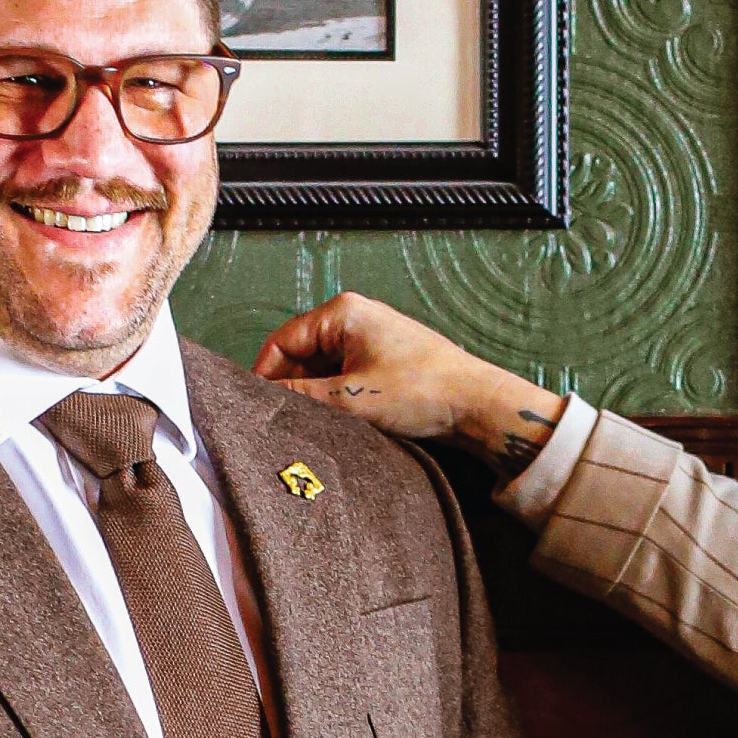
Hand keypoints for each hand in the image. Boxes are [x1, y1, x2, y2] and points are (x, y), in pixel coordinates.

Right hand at [253, 293, 569, 479]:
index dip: (266, 374)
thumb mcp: (349, 398)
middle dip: (292, 386)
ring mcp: (372, 338)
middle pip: (302, 353)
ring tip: (314, 424)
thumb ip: (301, 395)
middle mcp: (356, 318)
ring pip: (323, 368)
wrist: (477, 405)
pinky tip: (338, 421)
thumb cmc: (422, 391)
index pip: (283, 340)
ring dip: (316, 394)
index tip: (260, 407)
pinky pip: (346, 376)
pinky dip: (337, 396)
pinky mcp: (386, 360)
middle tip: (286, 421)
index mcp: (343, 313)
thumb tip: (265, 400)